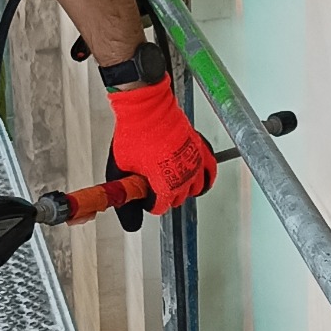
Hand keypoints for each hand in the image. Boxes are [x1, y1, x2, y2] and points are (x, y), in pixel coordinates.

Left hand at [107, 77, 215, 228]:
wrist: (146, 107)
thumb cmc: (133, 134)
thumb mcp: (119, 169)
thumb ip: (125, 197)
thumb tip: (131, 222)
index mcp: (164, 185)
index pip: (159, 207)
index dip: (148, 202)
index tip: (143, 193)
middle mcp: (183, 177)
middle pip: (177, 199)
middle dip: (164, 195)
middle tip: (153, 184)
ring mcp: (194, 163)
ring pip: (195, 188)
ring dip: (184, 189)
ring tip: (172, 182)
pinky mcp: (200, 149)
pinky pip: (210, 170)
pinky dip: (205, 177)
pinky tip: (198, 179)